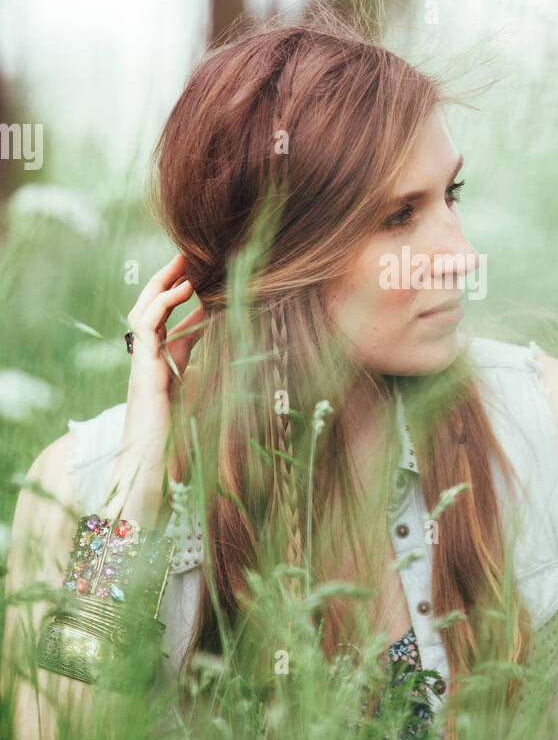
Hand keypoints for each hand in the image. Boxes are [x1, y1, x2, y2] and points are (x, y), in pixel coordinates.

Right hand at [103, 254, 203, 525]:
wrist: (157, 481)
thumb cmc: (181, 453)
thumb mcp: (207, 410)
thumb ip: (215, 387)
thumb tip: (232, 367)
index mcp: (167, 374)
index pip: (176, 328)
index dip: (191, 305)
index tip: (211, 283)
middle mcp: (152, 367)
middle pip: (154, 313)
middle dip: (170, 284)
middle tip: (190, 258)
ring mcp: (144, 368)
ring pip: (144, 312)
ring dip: (164, 285)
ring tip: (185, 263)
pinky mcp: (144, 373)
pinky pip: (147, 327)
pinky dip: (164, 303)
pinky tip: (184, 288)